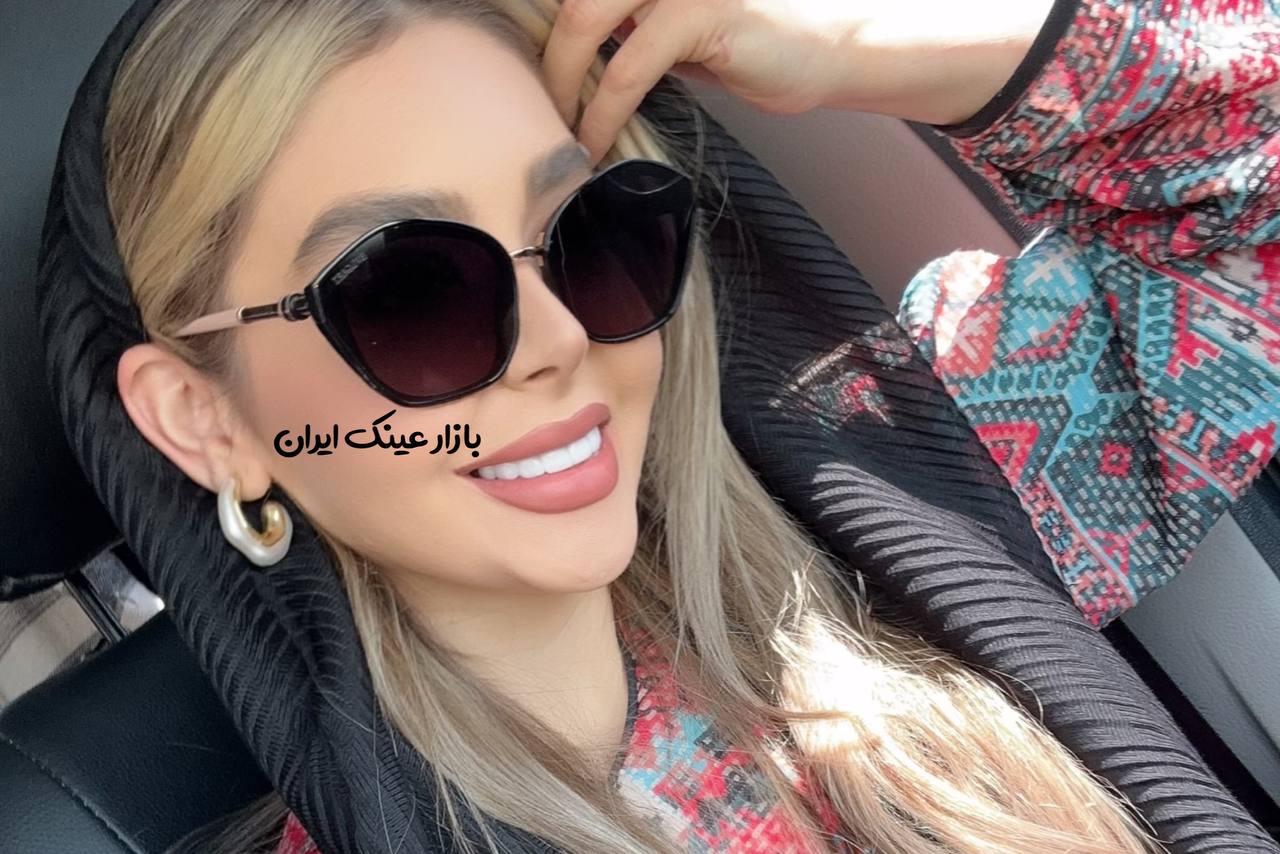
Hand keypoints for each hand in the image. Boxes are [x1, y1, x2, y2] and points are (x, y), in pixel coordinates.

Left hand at [540, 0, 863, 164]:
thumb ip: (621, 26)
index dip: (536, 31)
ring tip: (557, 132)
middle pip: (567, 1)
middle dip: (540, 60)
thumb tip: (559, 60)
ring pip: (586, 24)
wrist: (828, 49)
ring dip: (560, 86)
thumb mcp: (669, 27)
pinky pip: (628, 67)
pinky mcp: (702, 11)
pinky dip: (602, 112)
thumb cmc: (746, 42)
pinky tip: (594, 143)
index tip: (521, 83)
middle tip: (531, 112)